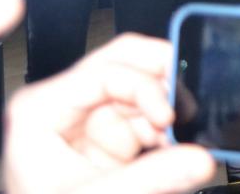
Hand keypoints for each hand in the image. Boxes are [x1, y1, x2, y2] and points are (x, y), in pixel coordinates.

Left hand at [3, 33, 215, 193]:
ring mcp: (90, 116)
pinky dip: (168, 126)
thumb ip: (150, 177)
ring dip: (167, 107)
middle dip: (162, 80)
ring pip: (144, 83)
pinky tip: (168, 149)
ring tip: (174, 138)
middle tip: (186, 98)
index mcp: (40, 110)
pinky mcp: (112, 134)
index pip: (103, 72)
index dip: (144, 87)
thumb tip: (199, 159)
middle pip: (125, 61)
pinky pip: (150, 111)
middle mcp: (64, 104)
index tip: (168, 116)